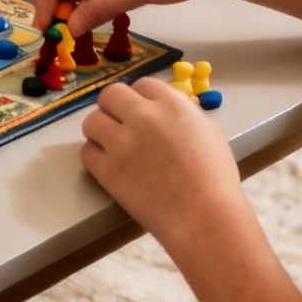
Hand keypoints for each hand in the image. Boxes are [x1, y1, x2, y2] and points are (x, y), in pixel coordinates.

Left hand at [80, 80, 248, 251]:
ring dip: (100, 131)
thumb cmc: (214, 180)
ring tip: (112, 145)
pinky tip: (109, 165)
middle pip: (110, 95)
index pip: (142, 84)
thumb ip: (183, 115)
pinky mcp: (107, 169)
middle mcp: (143, 117)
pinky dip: (95, 157)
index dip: (141, 98)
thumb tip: (164, 110)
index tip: (141, 111)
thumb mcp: (208, 133)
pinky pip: (86, 152)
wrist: (204, 217)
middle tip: (120, 124)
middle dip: (114, 107)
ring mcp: (122, 143)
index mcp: (172, 105)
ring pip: (91, 121)